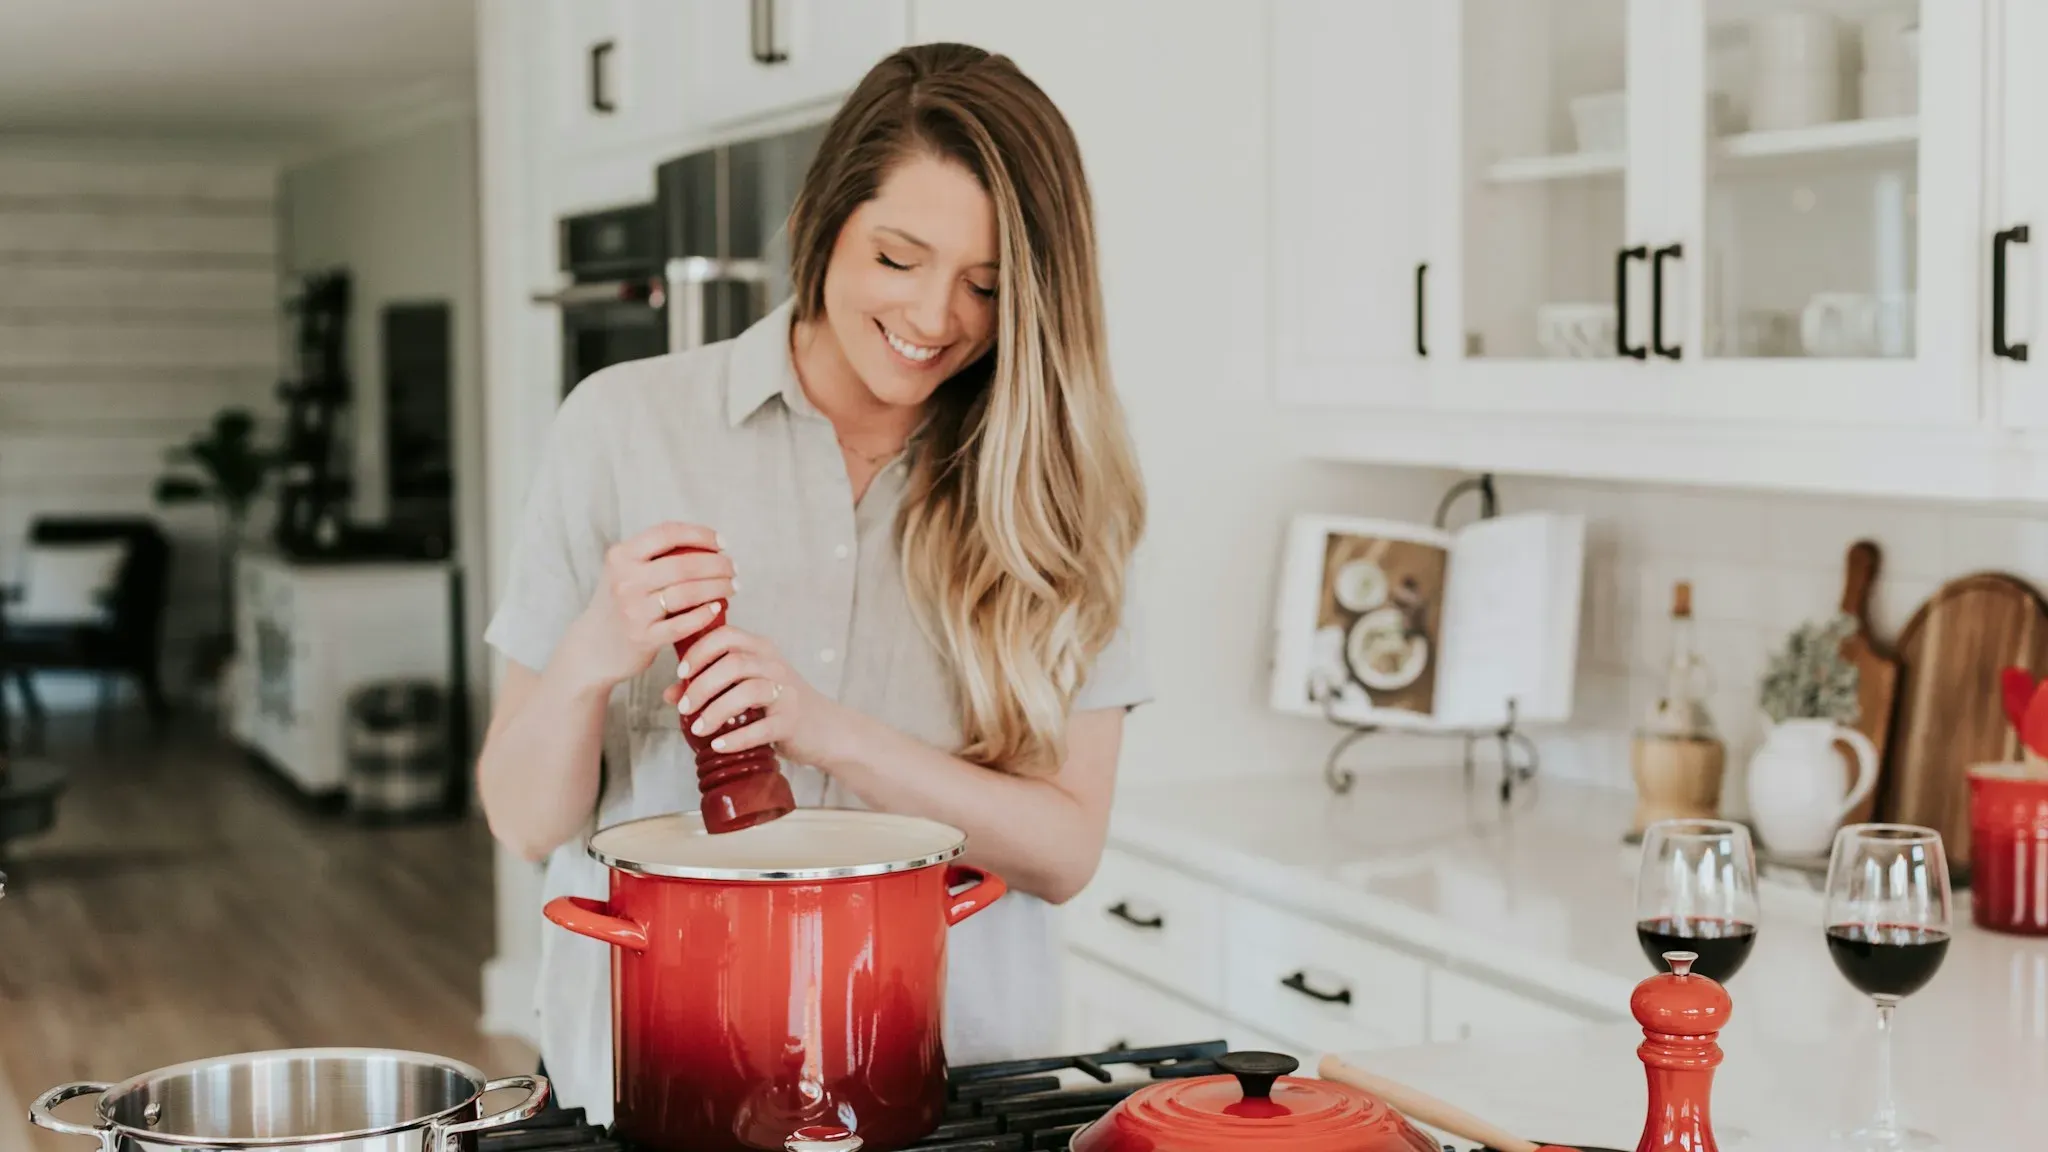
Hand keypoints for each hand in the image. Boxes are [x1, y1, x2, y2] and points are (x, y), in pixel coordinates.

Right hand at [562, 521, 736, 690]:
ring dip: (718, 588)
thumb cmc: (620, 604)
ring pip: (688, 593)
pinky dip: (704, 614)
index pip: (667, 534)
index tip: (722, 543)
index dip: (700, 535)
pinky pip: (683, 624)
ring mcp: (633, 610)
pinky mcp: (643, 638)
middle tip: (733, 568)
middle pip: (684, 565)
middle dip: (717, 565)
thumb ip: (654, 555)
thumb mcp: (624, 571)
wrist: (593, 647)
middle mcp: (625, 580)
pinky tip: (717, 608)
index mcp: (621, 556)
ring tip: (732, 587)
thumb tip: (706, 542)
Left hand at [665, 626, 842, 765]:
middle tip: (684, 707)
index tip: (681, 673)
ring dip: (715, 711)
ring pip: (747, 692)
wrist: (824, 729)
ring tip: (697, 729)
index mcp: (761, 649)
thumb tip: (670, 693)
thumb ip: (710, 685)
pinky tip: (718, 745)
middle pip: (733, 663)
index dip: (699, 651)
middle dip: (701, 686)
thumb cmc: (777, 705)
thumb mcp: (745, 688)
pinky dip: (736, 738)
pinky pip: (762, 727)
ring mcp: (786, 692)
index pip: (726, 636)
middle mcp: (775, 665)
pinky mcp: (792, 721)